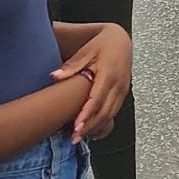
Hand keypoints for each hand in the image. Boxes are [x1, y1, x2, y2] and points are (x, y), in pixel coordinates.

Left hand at [54, 25, 132, 139]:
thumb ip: (71, 65)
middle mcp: (118, 84)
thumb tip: (55, 76)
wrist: (121, 40)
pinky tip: (93, 131)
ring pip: (111, 114)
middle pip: (105, 111)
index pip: (97, 99)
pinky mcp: (123, 93)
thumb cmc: (103, 45)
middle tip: (75, 138)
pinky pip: (115, 112)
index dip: (87, 114)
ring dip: (96, 127)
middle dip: (90, 127)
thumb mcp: (86, 51)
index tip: (76, 126)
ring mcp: (122, 90)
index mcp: (108, 73)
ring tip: (81, 137)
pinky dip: (104, 123)